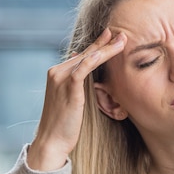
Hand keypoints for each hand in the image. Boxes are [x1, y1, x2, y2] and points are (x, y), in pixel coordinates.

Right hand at [28, 28, 125, 170]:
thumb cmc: (64, 124)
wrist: (52, 141)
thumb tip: (86, 73)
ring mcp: (60, 78)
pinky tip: (106, 52)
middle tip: (121, 33)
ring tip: (122, 41)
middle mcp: (57, 72)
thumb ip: (77, 85)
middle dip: (104, 42)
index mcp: (57, 73)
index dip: (97, 45)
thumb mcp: (71, 100)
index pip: (81, 55)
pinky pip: (83, 68)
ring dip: (106, 48)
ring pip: (87, 58)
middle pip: (85, 53)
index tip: (113, 37)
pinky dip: (95, 59)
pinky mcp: (68, 87)